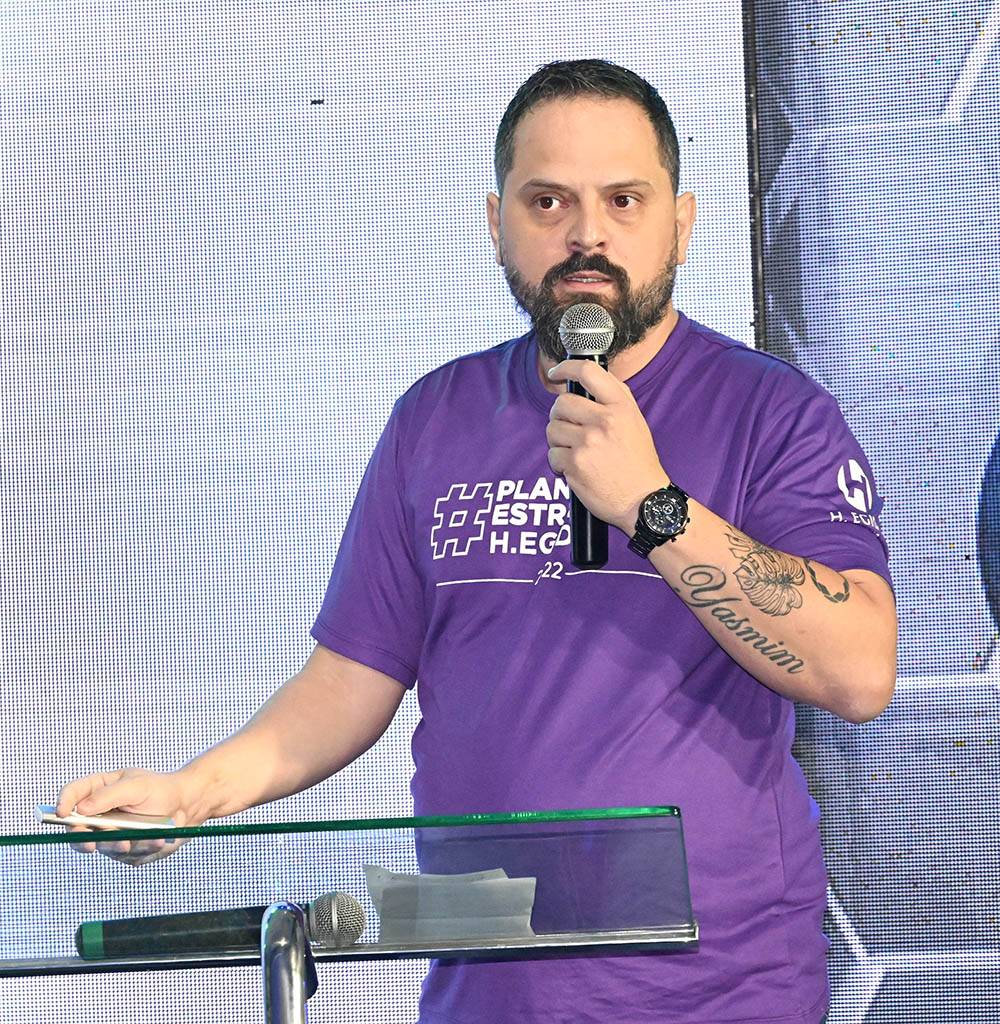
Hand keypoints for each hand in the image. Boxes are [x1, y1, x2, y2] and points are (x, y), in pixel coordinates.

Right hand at [57, 767, 199, 865]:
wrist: (187, 806)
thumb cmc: (161, 790)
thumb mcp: (137, 785)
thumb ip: (109, 795)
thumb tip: (81, 809)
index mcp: (100, 790)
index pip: (72, 794)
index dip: (62, 803)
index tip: (61, 812)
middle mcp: (100, 814)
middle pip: (76, 829)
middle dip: (83, 837)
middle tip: (92, 842)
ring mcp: (111, 834)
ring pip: (103, 846)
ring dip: (120, 844)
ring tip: (137, 839)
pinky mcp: (125, 850)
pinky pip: (127, 855)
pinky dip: (142, 848)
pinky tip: (158, 839)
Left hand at [545, 359, 669, 532]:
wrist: (644, 501)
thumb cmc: (639, 463)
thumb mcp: (635, 421)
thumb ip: (613, 399)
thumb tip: (585, 380)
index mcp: (621, 406)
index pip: (588, 372)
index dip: (566, 368)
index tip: (557, 373)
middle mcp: (604, 420)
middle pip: (561, 403)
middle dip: (560, 416)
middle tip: (569, 428)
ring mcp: (588, 442)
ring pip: (552, 429)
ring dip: (558, 440)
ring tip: (576, 452)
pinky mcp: (575, 464)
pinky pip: (552, 454)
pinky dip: (558, 463)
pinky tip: (574, 468)